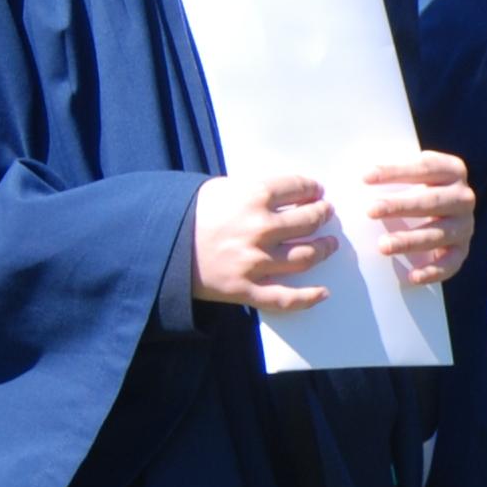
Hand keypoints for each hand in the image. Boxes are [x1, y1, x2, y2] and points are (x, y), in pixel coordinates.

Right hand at [196, 174, 337, 311]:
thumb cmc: (187, 213)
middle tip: (326, 214)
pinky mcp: (246, 289)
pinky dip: (308, 297)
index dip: (312, 189)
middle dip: (322, 215)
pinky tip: (323, 293)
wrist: (156, 246)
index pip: (298, 188)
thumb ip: (253, 191)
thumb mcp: (220, 188)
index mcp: (254, 197)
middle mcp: (260, 228)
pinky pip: (285, 298)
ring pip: (305, 256)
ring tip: (330, 244)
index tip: (317, 191)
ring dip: (323, 250)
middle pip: (308, 221)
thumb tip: (284, 193)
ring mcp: (255, 261)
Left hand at [362, 150, 474, 287]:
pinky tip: (411, 277)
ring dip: (410, 240)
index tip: (365, 178)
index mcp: (452, 171)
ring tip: (382, 245)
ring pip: (438, 234)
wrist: (444, 212)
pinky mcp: (462, 250)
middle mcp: (463, 197)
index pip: (424, 169)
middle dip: (400, 207)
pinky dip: (432, 271)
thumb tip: (361, 176)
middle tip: (371, 211)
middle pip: (432, 201)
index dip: (396, 172)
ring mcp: (465, 225)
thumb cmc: (418, 187)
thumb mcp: (412, 173)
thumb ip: (394, 172)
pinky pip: (450, 263)